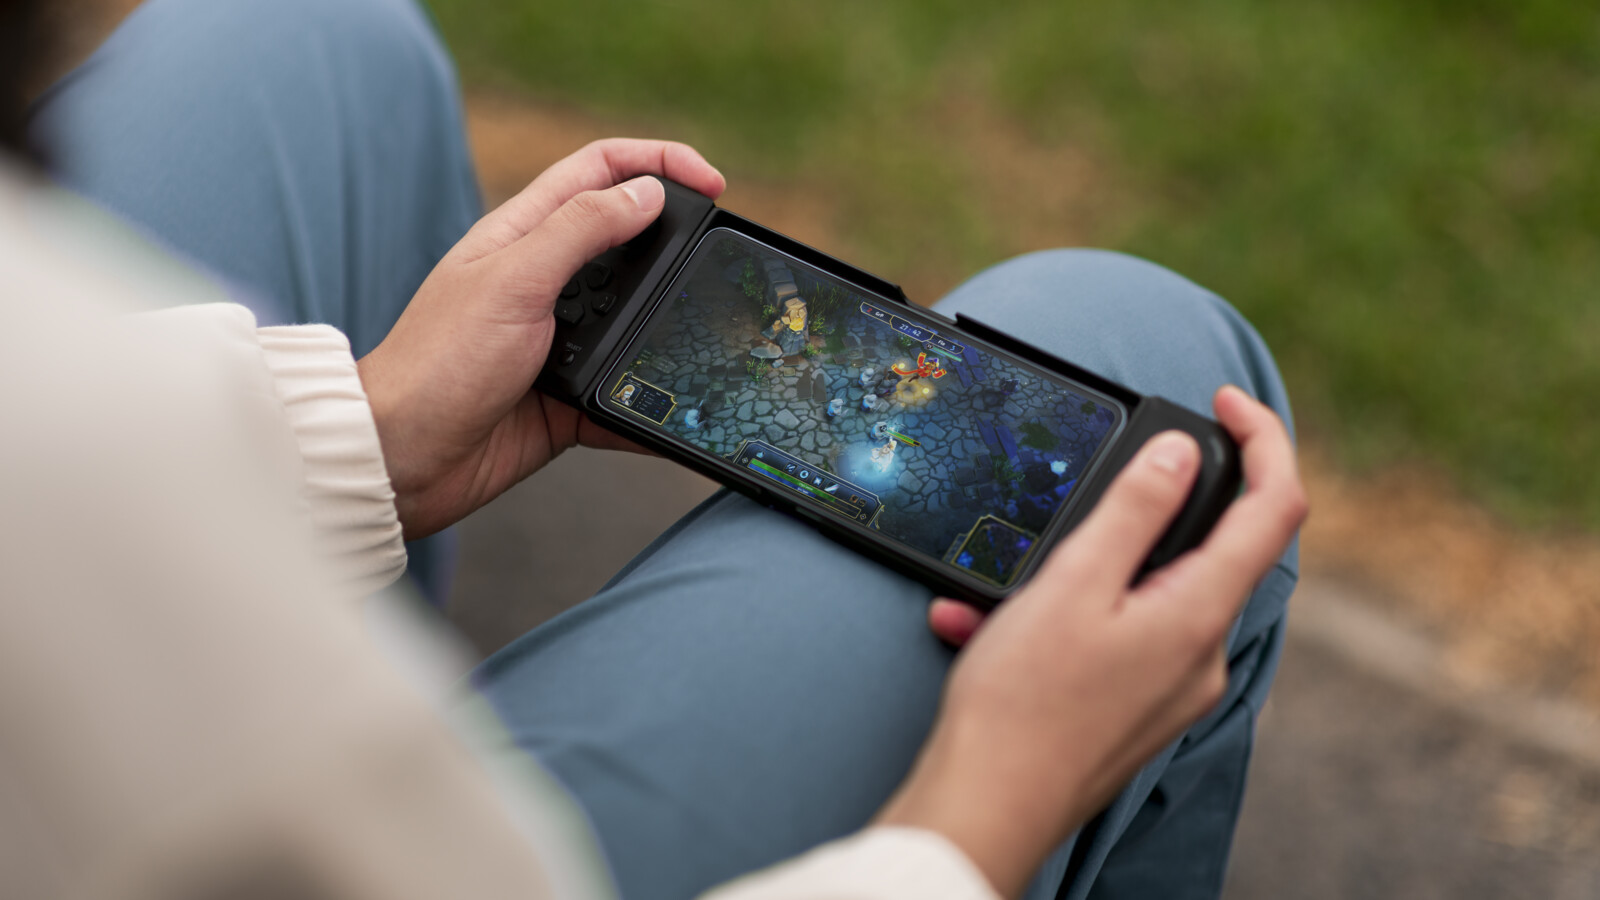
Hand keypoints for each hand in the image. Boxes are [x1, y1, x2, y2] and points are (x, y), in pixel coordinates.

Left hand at [356, 140, 724, 537]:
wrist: (402, 460)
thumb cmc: (438, 363)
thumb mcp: (513, 280)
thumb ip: (580, 230)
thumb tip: (648, 191)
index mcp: (524, 234)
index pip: (601, 171)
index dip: (659, 163)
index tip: (714, 184)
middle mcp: (544, 281)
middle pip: (629, 239)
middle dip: (678, 241)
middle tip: (720, 256)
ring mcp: (559, 341)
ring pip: (636, 316)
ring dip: (670, 321)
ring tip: (704, 329)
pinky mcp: (569, 398)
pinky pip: (628, 390)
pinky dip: (653, 398)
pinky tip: (675, 406)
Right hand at [878, 386, 1305, 896]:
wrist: (987, 806)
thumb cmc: (1023, 702)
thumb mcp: (1075, 583)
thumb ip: (1135, 510)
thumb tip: (1183, 451)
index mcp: (1200, 613)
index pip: (1276, 507)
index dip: (1265, 439)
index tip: (1224, 400)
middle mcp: (1202, 652)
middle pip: (1205, 546)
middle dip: (1129, 515)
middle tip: (1069, 504)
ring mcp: (1172, 685)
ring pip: (1141, 592)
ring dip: (1070, 574)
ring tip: (992, 593)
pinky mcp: (1137, 705)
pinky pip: (1111, 634)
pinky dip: (1056, 617)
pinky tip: (984, 629)